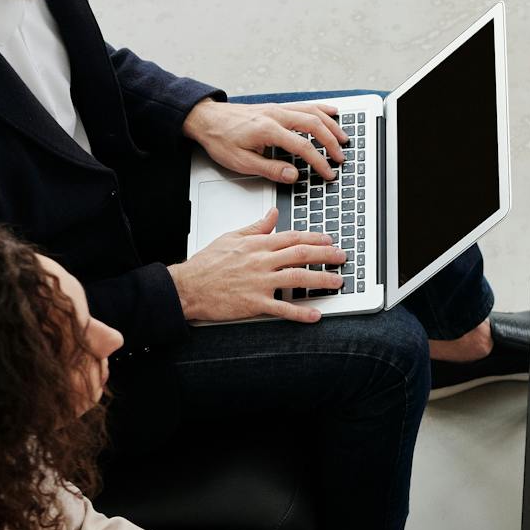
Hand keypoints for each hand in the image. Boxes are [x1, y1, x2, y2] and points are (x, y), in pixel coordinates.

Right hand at [168, 210, 347, 322]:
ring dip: (321, 280)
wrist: (188, 286)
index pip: (292, 237)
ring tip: (338, 282)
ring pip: (297, 278)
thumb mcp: (231, 237)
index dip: (314, 238)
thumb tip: (273, 214)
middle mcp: (261, 261)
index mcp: (257, 244)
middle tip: (342, 257)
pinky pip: (282, 308)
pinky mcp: (254, 303)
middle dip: (326, 256)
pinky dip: (300, 312)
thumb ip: (255, 226)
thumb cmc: (206, 264)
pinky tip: (315, 314)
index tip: (329, 240)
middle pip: (301, 255)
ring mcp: (259, 282)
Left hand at [185, 97, 347, 183]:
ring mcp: (277, 109)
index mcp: (268, 130)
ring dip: (331, 125)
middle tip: (341, 157)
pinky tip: (332, 112)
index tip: (328, 172)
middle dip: (331, 142)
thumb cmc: (220, 139)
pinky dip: (321, 108)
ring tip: (343, 138)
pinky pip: (304, 105)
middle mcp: (276, 115)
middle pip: (314, 125)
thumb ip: (270, 169)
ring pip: (312, 112)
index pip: (303, 147)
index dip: (319, 162)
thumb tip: (293, 175)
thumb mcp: (241, 162)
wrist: (206, 118)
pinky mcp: (276, 107)